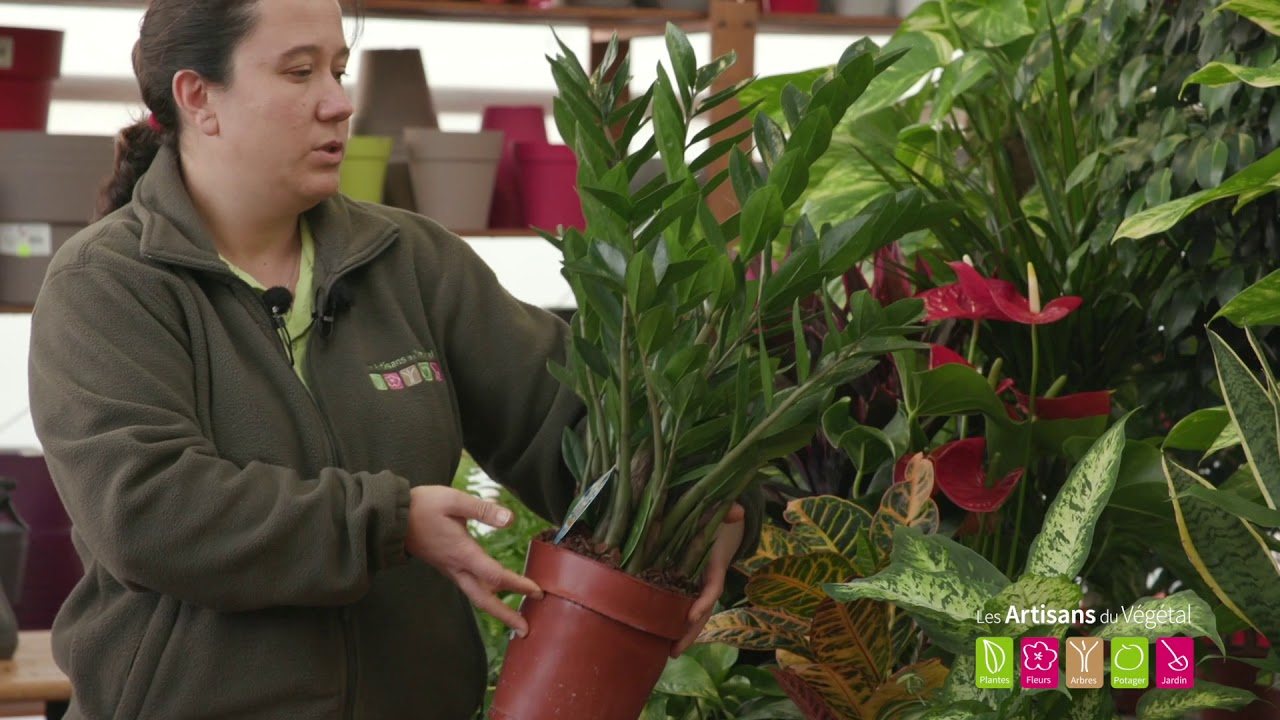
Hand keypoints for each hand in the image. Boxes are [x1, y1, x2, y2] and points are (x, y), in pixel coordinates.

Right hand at [405, 485, 542, 636]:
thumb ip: (483, 509)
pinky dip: (486, 596)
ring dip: (497, 608)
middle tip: (525, 630)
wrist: (392, 518)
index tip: (537, 592)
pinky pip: (470, 587)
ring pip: (477, 595)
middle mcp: (457, 567)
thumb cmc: (422, 506)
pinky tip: (496, 592)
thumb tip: (511, 519)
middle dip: (506, 615)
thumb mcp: (454, 500)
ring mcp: (451, 570)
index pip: (495, 575)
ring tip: (516, 618)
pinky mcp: (447, 566)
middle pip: (484, 599)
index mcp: (462, 553)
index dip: (518, 585)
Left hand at [671, 502, 744, 656]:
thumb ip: (730, 511)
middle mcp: (706, 580)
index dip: (704, 601)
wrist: (718, 525)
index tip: (692, 615)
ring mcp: (695, 584)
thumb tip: (738, 511)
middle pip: (701, 610)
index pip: (712, 587)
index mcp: (715, 565)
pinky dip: (672, 619)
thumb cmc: (718, 519)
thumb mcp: (724, 513)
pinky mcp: (683, 583)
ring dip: (682, 633)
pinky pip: (679, 603)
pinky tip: (658, 634)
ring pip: (691, 613)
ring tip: (667, 652)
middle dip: (691, 632)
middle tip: (675, 650)